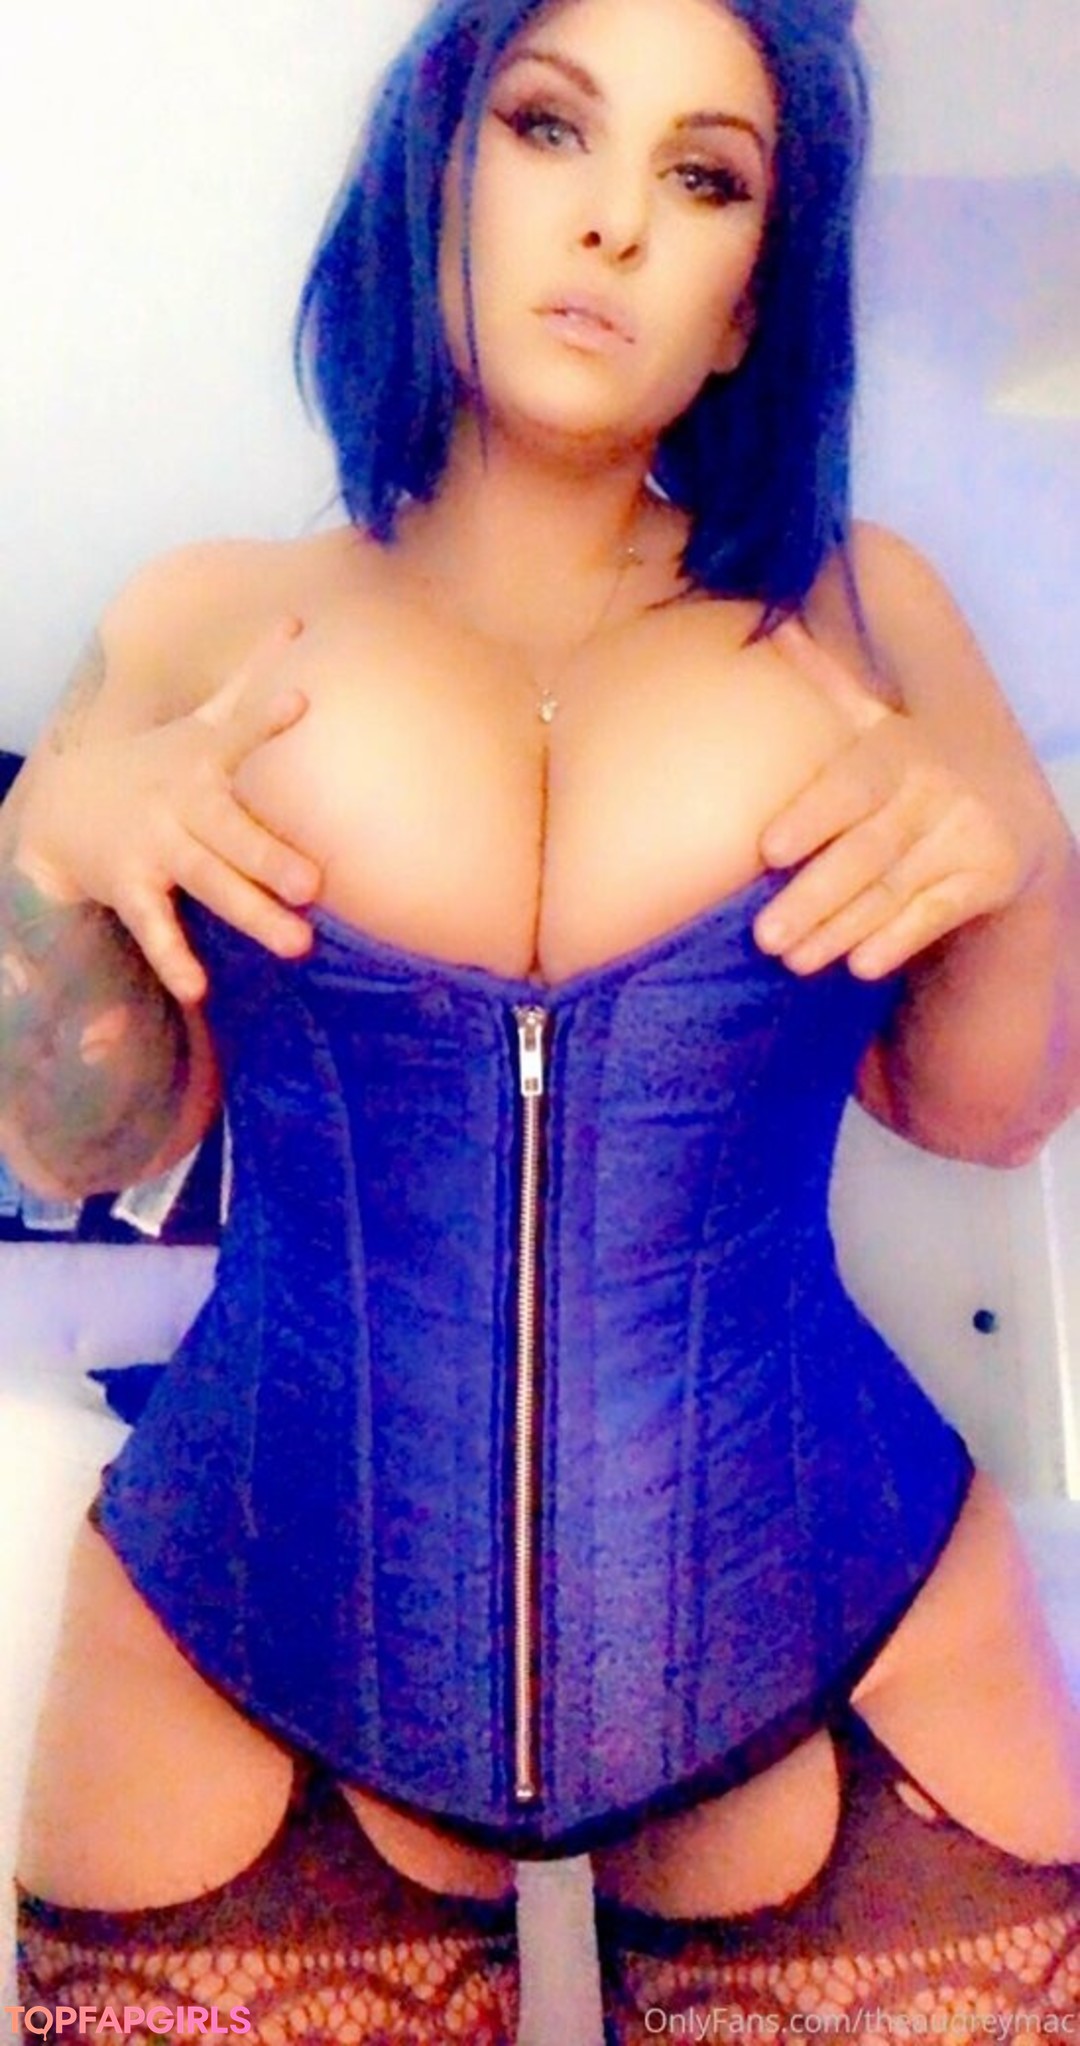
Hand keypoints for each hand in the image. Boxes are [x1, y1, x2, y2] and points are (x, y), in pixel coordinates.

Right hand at [15, 619, 321, 1004]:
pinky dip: (175, 957)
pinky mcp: (133, 887)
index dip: (268, 718)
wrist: (65, 808)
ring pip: (210, 884)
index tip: (301, 701)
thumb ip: (251, 677)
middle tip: (318, 885)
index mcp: (203, 761)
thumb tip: (296, 616)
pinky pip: (157, 927)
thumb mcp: (202, 721)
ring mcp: (156, 847)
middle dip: (272, 857)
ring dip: (251, 914)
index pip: (240, 733)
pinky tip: (198, 987)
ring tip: (298, 945)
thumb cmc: (158, 764)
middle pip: (234, 833)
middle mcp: (182, 804)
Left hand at [752, 620, 1030, 978]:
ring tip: (792, 959)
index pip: (850, 785)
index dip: (811, 818)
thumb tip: (777, 622)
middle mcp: (936, 789)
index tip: (768, 852)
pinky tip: (860, 965)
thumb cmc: (910, 765)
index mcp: (898, 748)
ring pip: (894, 890)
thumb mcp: (877, 721)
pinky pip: (936, 916)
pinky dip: (898, 940)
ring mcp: (966, 835)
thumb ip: (829, 686)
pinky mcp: (988, 877)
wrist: (1011, 809)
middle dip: (814, 897)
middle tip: (763, 936)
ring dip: (841, 929)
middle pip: (867, 851)